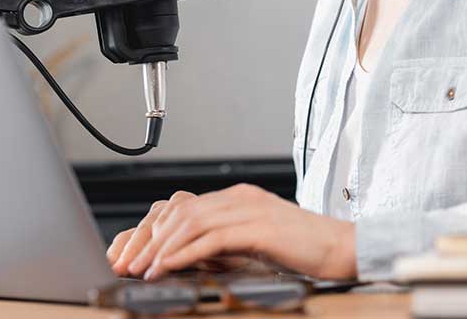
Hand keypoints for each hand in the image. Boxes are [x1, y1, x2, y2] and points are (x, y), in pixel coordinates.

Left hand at [105, 184, 356, 280]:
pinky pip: (210, 238)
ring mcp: (249, 208)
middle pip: (177, 210)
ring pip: (189, 221)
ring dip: (158, 247)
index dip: (149, 229)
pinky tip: (166, 269)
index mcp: (237, 198)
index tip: (127, 252)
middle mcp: (238, 197)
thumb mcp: (254, 246)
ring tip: (140, 269)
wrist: (343, 249)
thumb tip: (185, 258)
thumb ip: (223, 245)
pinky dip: (182, 254)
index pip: (181, 207)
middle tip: (123, 261)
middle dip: (145, 237)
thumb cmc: (303, 252)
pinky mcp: (258, 226)